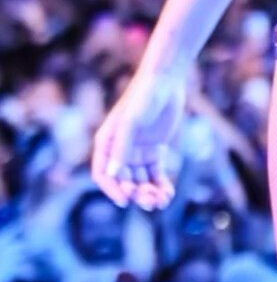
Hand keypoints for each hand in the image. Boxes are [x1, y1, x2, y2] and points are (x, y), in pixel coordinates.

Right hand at [91, 67, 186, 211]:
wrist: (166, 80)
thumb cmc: (143, 96)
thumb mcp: (131, 121)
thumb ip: (121, 146)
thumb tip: (113, 174)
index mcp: (106, 143)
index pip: (103, 174)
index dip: (111, 190)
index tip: (125, 200)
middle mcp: (119, 151)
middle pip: (124, 181)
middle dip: (135, 194)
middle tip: (151, 201)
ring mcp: (137, 152)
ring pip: (140, 181)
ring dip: (149, 194)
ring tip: (162, 201)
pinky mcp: (154, 151)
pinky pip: (155, 175)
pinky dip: (160, 186)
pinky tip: (168, 195)